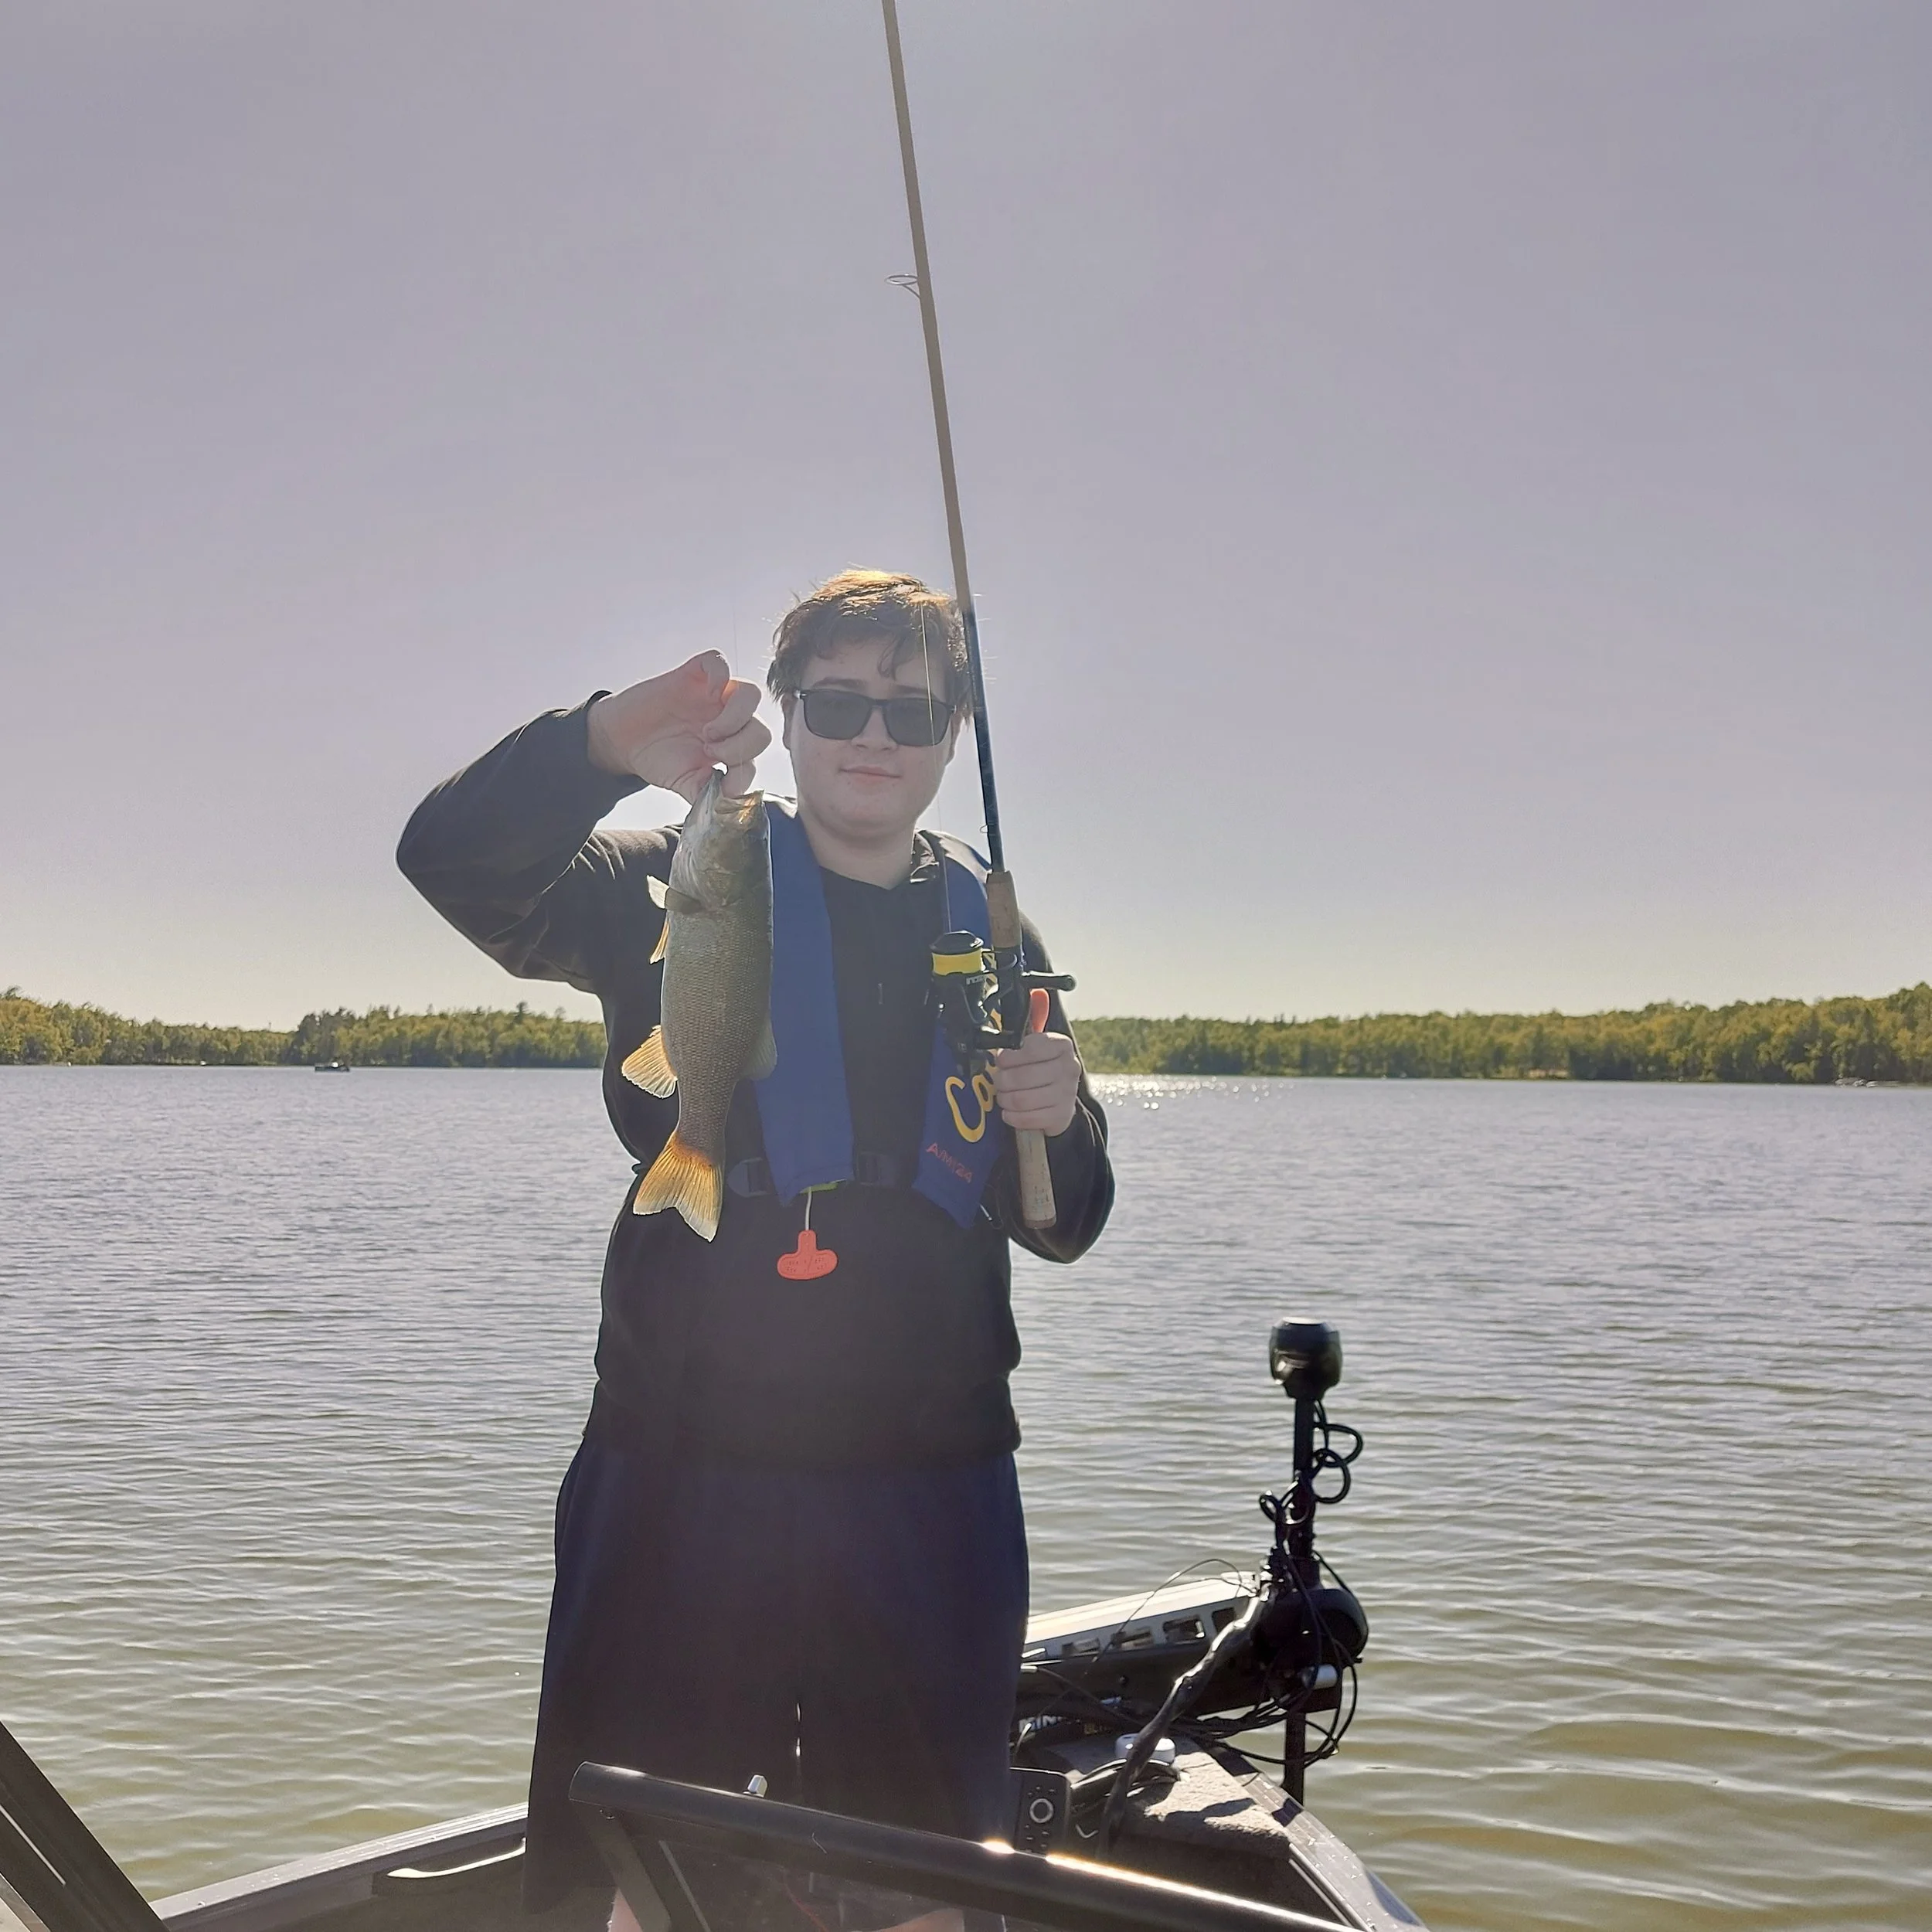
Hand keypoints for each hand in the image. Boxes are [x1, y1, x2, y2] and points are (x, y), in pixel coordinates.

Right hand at [586, 651, 770, 800]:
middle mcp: (730, 720)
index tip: (721, 782)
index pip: (758, 759)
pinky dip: (719, 676)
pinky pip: (718, 662)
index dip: (745, 772)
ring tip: (708, 733)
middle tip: (709, 752)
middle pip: (761, 728)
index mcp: (732, 745)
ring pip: (750, 695)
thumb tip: (728, 806)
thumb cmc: (658, 759)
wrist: (622, 740)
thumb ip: (707, 793)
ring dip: (735, 719)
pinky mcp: (694, 674)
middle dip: (740, 747)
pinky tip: (706, 694)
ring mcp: (714, 696)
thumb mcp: (684, 783)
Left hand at [991, 1029, 1082, 1137]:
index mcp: (1062, 1046)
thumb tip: (999, 1053)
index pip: (1031, 1049)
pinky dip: (1012, 1117)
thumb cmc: (1039, 1067)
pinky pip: (1028, 1119)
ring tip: (1003, 1096)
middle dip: (1002, 1080)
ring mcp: (1068, 1094)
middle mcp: (1069, 1068)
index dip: (1009, 1057)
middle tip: (998, 1081)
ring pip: (1022, 1099)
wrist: (1059, 1094)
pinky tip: (1008, 1113)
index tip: (1001, 1060)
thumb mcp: (1033, 1048)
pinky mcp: (1062, 1116)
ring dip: (1005, 1099)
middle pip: (1023, 1076)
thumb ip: (1018, 1045)